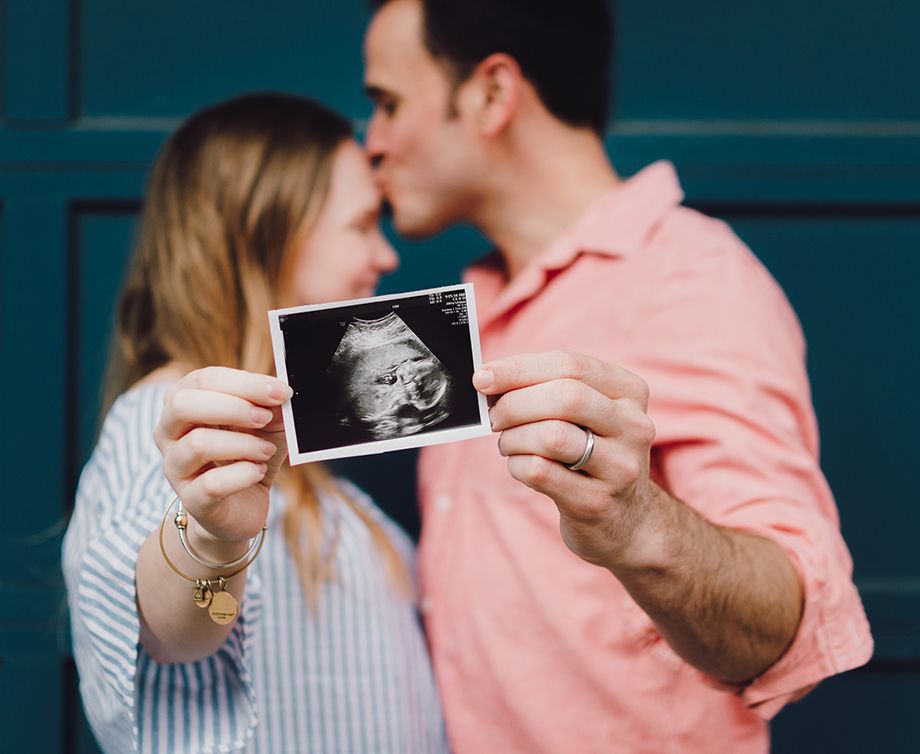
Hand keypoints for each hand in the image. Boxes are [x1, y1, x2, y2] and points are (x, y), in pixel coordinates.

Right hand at [154, 367, 292, 552]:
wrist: (242, 506)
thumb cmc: (249, 455)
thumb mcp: (267, 425)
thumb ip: (272, 407)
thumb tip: (281, 392)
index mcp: (184, 403)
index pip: (204, 380)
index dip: (245, 383)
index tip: (280, 391)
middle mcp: (169, 432)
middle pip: (183, 404)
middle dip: (233, 407)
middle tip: (265, 418)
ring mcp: (175, 467)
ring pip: (197, 444)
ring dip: (242, 444)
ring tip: (266, 451)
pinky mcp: (191, 499)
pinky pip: (211, 484)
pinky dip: (243, 475)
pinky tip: (258, 472)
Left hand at [473, 351, 655, 567]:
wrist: (625, 521)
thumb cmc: (591, 454)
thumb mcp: (586, 415)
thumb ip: (546, 389)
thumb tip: (489, 379)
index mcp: (630, 392)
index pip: (570, 365)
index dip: (519, 369)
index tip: (483, 377)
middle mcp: (634, 427)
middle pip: (565, 397)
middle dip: (515, 404)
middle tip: (494, 417)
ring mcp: (620, 468)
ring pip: (552, 436)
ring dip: (514, 437)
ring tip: (508, 444)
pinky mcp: (597, 502)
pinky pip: (541, 472)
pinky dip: (517, 465)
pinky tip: (519, 466)